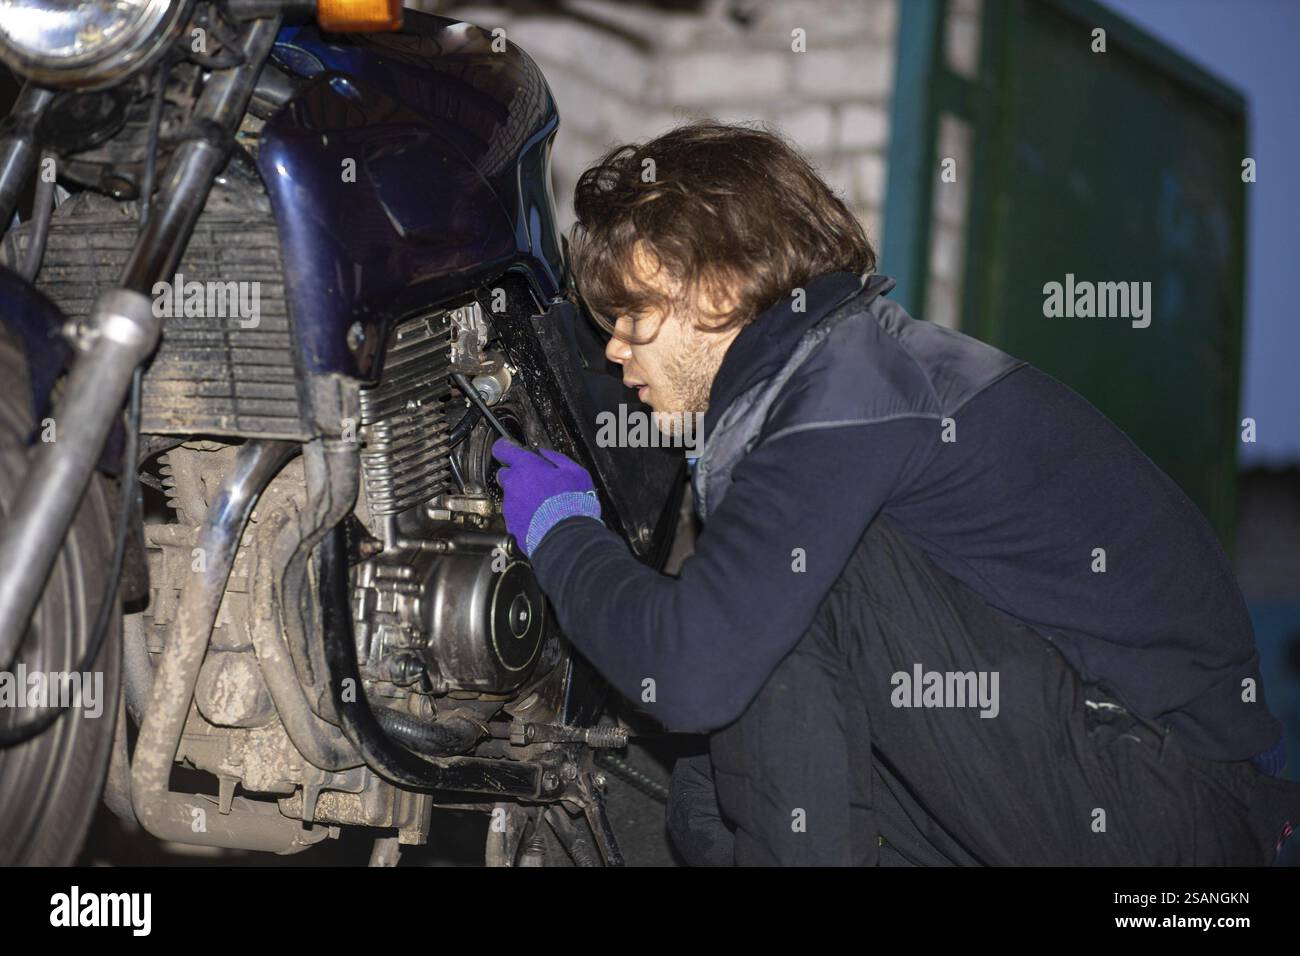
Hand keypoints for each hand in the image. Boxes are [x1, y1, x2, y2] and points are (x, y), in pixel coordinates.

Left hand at [491, 438, 602, 556]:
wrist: (566, 538)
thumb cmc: (572, 504)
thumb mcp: (575, 472)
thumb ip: (556, 458)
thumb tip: (545, 453)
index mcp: (527, 467)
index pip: (503, 449)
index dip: (505, 447)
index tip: (509, 449)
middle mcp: (513, 485)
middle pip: (505, 473)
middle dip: (517, 475)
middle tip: (536, 480)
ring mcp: (510, 506)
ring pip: (512, 495)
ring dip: (523, 496)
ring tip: (544, 503)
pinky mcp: (511, 524)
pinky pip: (515, 514)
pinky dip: (525, 514)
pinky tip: (541, 517)